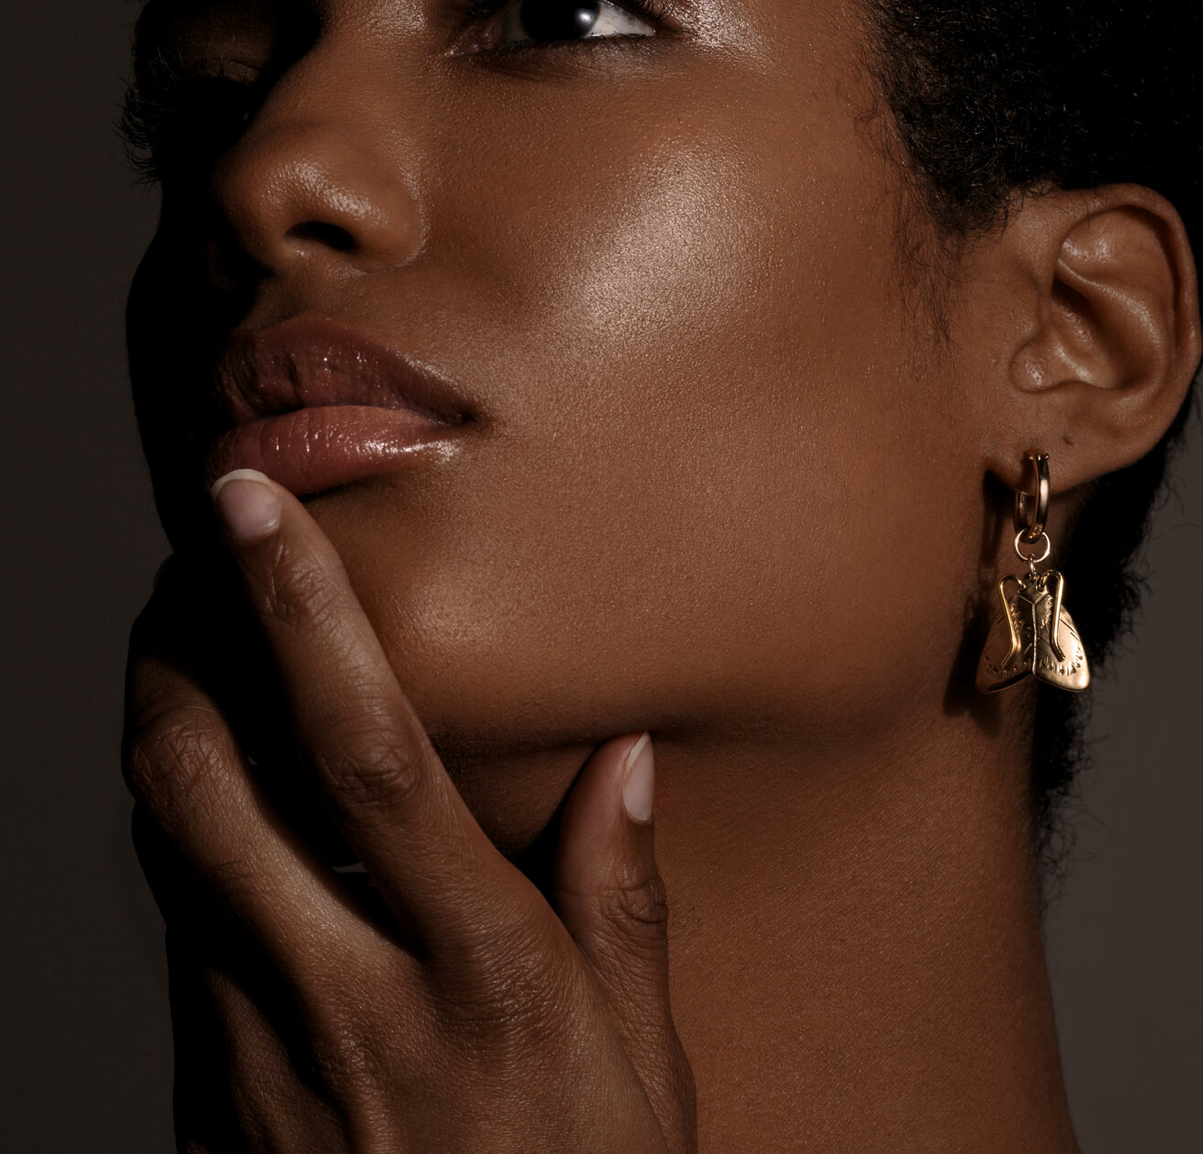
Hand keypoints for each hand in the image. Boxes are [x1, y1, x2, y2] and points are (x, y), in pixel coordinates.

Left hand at [123, 470, 695, 1152]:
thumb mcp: (639, 1055)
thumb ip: (623, 894)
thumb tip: (624, 760)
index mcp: (479, 961)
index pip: (368, 749)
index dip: (304, 614)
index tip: (253, 510)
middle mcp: (351, 994)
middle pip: (208, 787)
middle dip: (169, 657)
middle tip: (174, 580)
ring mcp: (263, 1054)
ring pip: (170, 860)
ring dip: (161, 744)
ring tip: (175, 667)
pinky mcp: (218, 1102)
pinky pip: (179, 950)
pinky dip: (183, 860)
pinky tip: (215, 827)